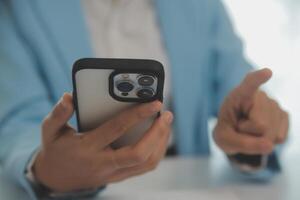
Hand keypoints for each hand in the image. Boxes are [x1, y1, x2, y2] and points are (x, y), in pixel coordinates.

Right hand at [33, 93, 172, 191]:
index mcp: (87, 148)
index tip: (155, 102)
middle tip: (167, 114)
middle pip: (139, 153)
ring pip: (146, 163)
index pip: (117, 129)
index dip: (138, 114)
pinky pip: (144, 167)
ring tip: (166, 124)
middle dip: (158, 133)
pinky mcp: (119, 177)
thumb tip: (69, 97)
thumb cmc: (56, 150)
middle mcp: (103, 164)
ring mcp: (113, 173)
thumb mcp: (50, 131)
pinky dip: (156, 151)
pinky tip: (159, 137)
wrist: (56, 179)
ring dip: (161, 143)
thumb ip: (58, 113)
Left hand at [214, 68, 288, 155]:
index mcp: (239, 95)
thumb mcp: (224, 140)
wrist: (235, 133)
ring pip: (271, 134)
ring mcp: (274, 104)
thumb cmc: (226, 132)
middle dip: (250, 134)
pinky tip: (261, 133)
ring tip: (249, 130)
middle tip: (240, 128)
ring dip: (258, 139)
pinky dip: (269, 142)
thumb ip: (242, 144)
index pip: (249, 85)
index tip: (267, 72)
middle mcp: (260, 96)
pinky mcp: (283, 115)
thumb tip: (270, 146)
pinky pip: (280, 137)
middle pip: (262, 126)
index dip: (258, 79)